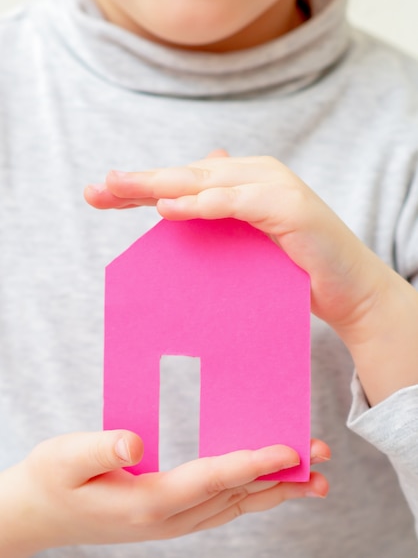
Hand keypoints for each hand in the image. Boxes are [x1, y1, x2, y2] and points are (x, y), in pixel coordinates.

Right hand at [0, 431, 329, 555]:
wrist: (39, 513)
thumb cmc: (51, 479)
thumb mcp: (65, 457)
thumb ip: (100, 448)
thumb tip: (134, 440)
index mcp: (148, 500)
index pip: (212, 478)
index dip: (253, 464)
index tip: (290, 451)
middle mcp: (169, 517)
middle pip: (236, 496)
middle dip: (282, 479)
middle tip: (322, 462)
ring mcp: (171, 522)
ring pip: (234, 506)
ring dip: (274, 491)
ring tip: (312, 480)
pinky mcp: (170, 517)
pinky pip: (221, 507)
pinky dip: (250, 495)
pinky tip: (266, 489)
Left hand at [84, 153, 385, 331]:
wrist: (349, 290)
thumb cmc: (294, 268)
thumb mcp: (246, 242)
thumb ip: (217, 218)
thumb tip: (177, 200)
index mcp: (241, 181)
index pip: (182, 181)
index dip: (141, 187)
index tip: (100, 196)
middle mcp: (254, 174)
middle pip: (186, 176)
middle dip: (139, 183)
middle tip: (97, 189)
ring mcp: (272, 186)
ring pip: (205, 182)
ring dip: (159, 185)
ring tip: (117, 189)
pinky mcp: (287, 206)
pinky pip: (235, 202)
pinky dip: (202, 203)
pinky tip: (168, 207)